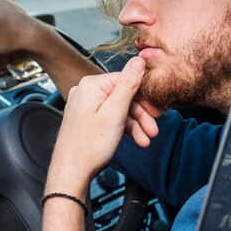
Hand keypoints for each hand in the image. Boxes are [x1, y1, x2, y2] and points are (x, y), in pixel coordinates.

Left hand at [46, 56, 159, 191]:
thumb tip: (138, 60)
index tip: (158, 110)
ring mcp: (85, 105)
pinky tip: (137, 140)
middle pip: (123, 95)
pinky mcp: (86, 118)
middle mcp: (85, 91)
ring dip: (136, 123)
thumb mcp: (115, 112)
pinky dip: (124, 127)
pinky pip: (110, 117)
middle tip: (155, 129)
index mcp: (91, 85)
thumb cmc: (90, 144)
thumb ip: (128, 85)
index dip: (144, 96)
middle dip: (142, 113)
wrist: (72, 171)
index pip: (126, 79)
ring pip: (119, 108)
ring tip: (147, 139)